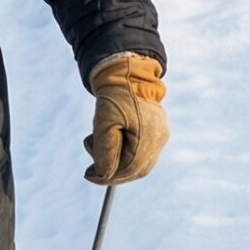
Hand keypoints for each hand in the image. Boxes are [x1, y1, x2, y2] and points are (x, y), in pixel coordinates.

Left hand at [84, 55, 167, 185]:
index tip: (88, 174)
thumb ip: (105, 150)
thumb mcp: (104, 122)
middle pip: (135, 170)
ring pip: (139, 164)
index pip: (128, 169)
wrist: (128, 74)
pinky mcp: (158, 133)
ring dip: (118, 163)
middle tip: (91, 170)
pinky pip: (142, 154)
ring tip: (98, 146)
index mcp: (149, 137)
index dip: (107, 176)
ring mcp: (161, 137)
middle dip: (112, 172)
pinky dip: (125, 155)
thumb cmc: (115, 96)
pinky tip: (112, 143)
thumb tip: (102, 175)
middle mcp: (159, 139)